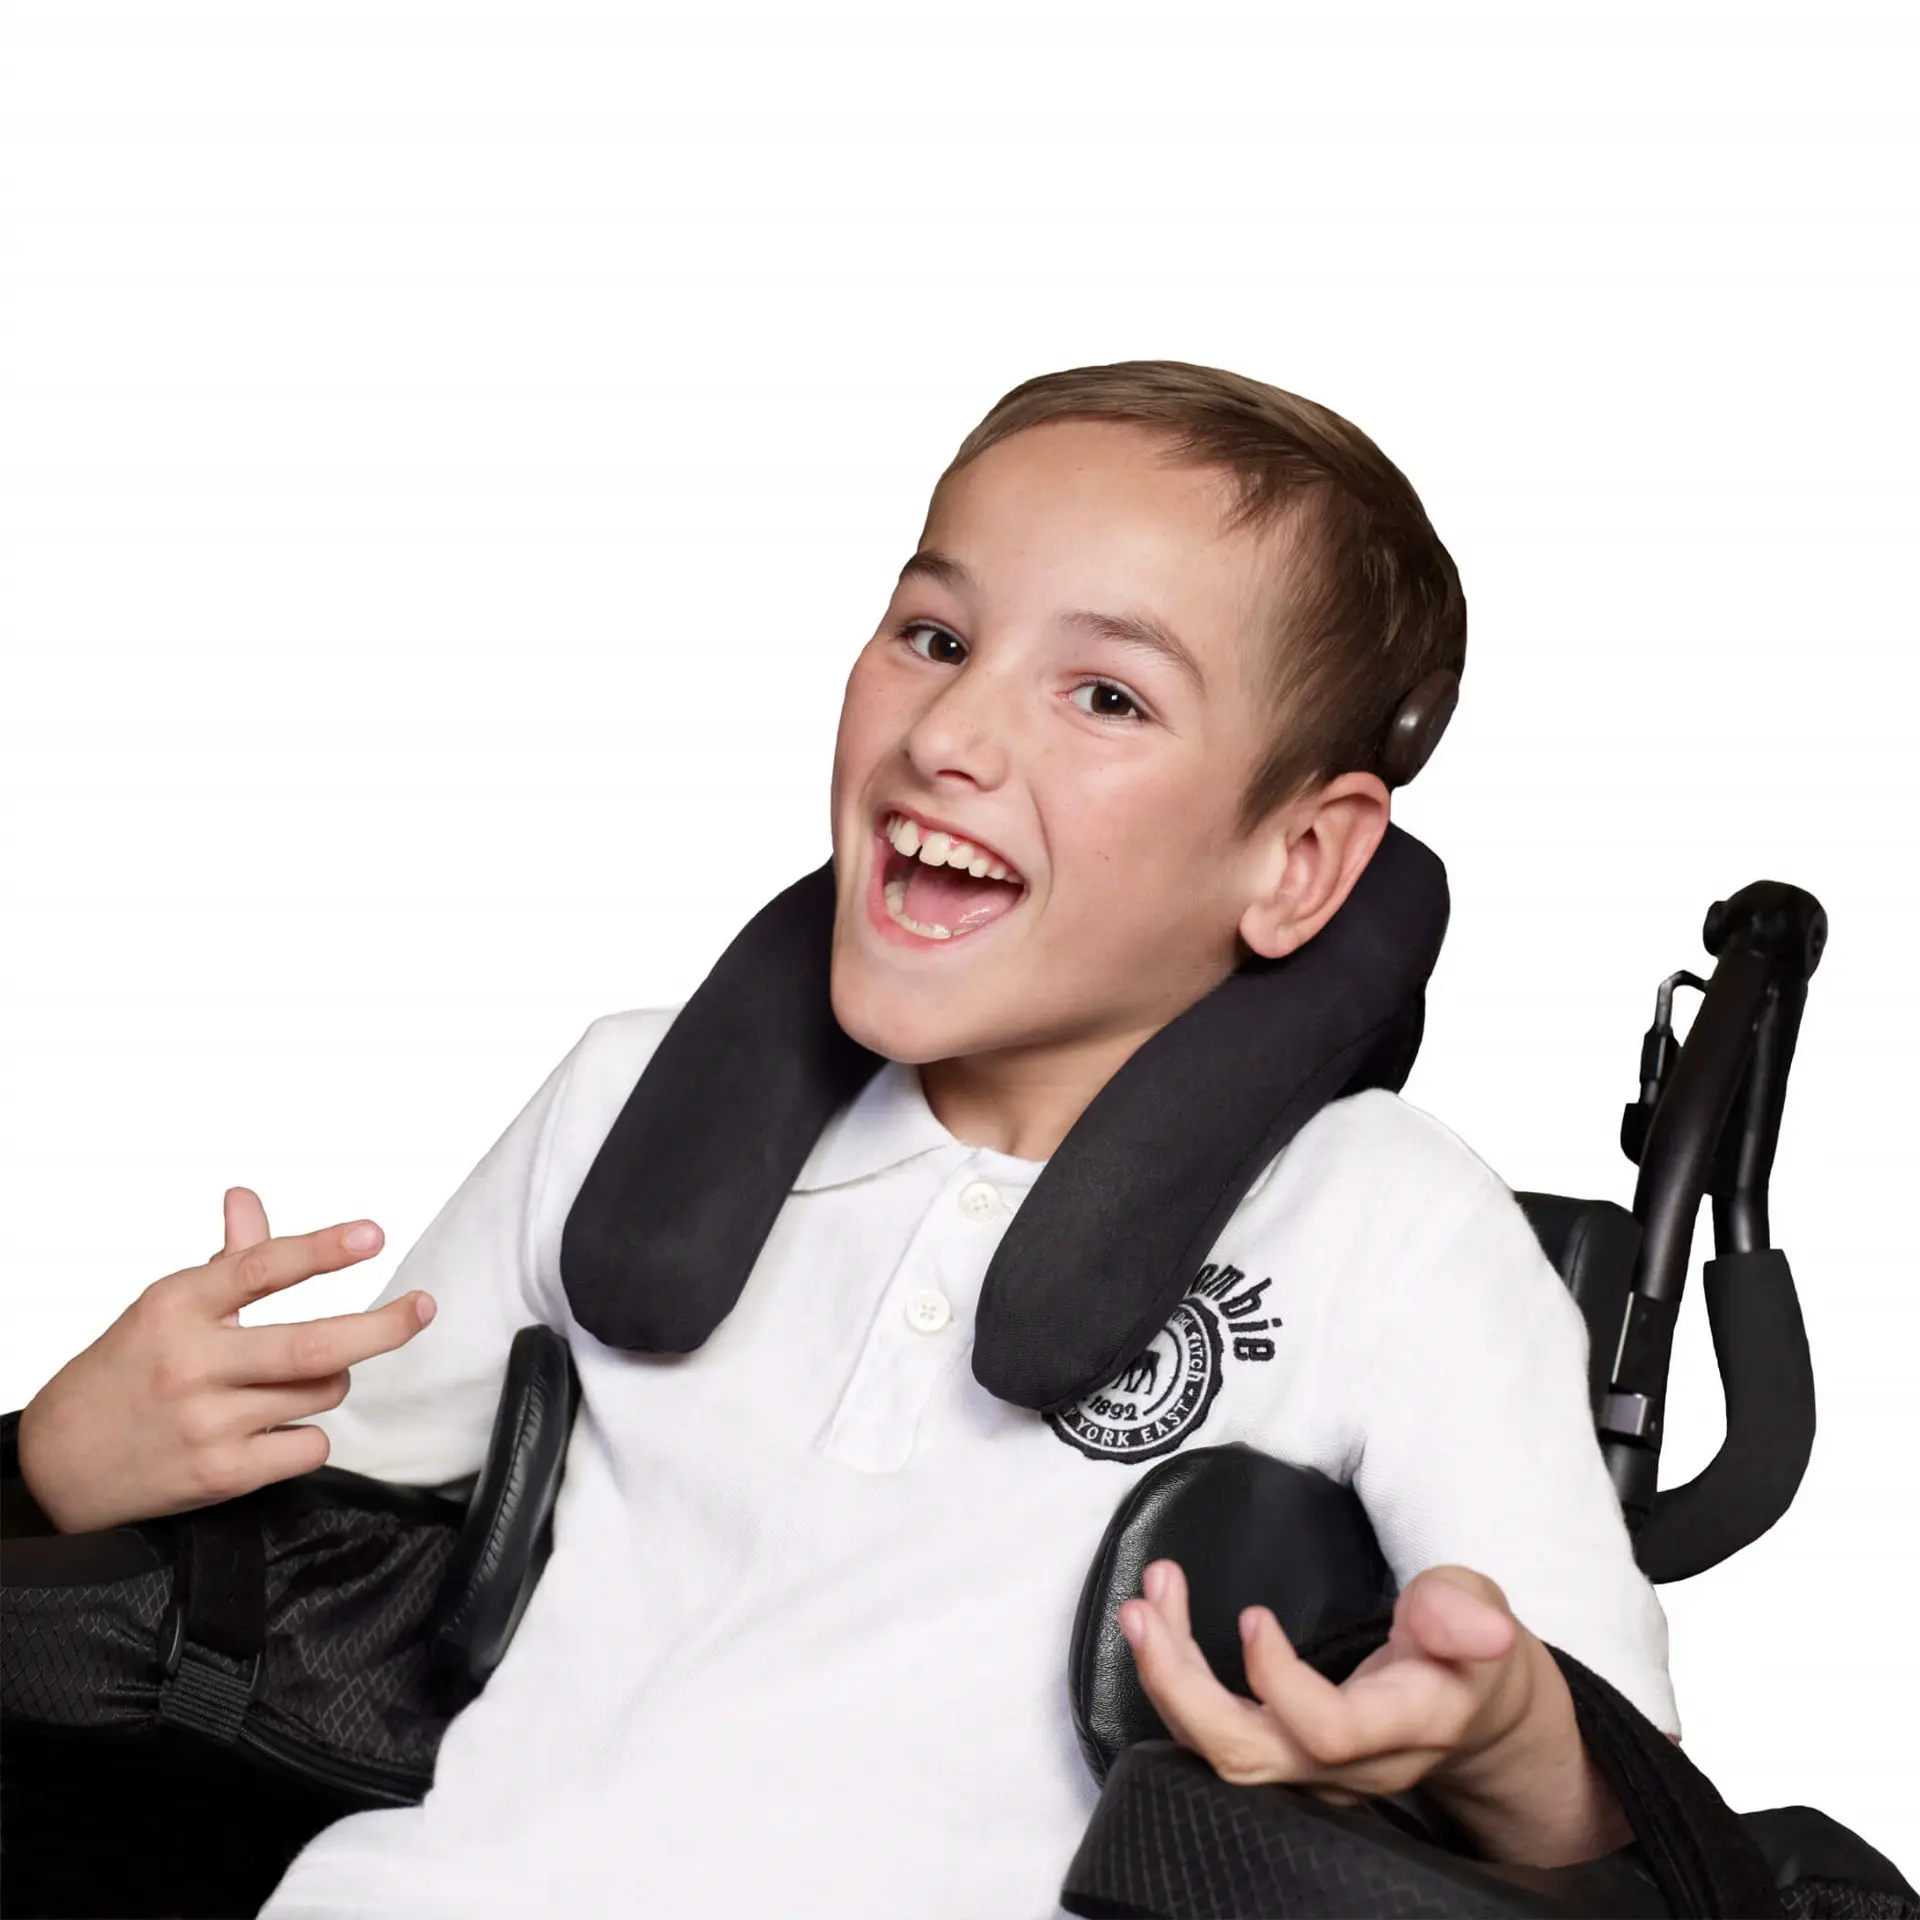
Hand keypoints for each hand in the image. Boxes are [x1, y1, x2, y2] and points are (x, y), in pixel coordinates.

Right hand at [15, 1188, 434, 1535]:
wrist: (57, 1463)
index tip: (372, 1236)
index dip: (321, 1249)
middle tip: (422, 1308)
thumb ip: (225, 1259)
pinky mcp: (220, 1474)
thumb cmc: (126, 1371)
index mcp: (177, 1306)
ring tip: (299, 1377)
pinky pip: (309, 1445)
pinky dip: (310, 1434)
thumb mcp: (166, 1307)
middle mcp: (192, 1362)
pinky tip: (278, 1428)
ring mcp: (207, 1422)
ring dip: (332, 1380)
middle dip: (383, 1327)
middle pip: (314, 1344)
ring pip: (322, 1391)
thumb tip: (246, 1198)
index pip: (260, 1268)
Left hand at [1118, 1558, 1535, 1807]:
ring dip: (1167, 1680)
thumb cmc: (1466, 1653)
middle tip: (1144, 1609)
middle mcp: (1350, 1764)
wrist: (1469, 1711)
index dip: (1278, 1682)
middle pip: (1248, 1756)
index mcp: (1403, 1724)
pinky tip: (1158, 1626)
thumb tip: (1484, 1630)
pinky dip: (1177, 1682)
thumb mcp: (1477, 1611)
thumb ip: (1463, 1613)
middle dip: (1182, 1687)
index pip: (1328, 1732)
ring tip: (1140, 1608)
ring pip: (1221, 1751)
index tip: (1252, 1614)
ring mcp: (1312, 1772)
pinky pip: (1216, 1736)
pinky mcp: (1285, 1759)